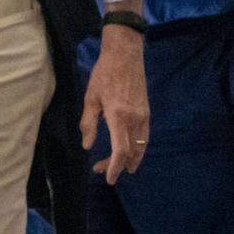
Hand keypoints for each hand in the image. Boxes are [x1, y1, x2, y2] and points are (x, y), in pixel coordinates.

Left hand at [80, 26, 148, 184]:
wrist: (126, 55)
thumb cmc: (104, 74)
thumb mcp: (90, 97)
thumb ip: (89, 123)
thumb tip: (87, 146)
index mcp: (118, 117)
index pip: (120, 150)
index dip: (114, 167)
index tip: (108, 178)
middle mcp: (135, 119)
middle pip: (130, 152)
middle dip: (117, 165)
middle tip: (101, 170)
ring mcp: (144, 116)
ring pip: (141, 147)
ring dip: (130, 159)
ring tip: (117, 166)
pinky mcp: (147, 111)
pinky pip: (145, 136)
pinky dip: (138, 148)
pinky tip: (129, 150)